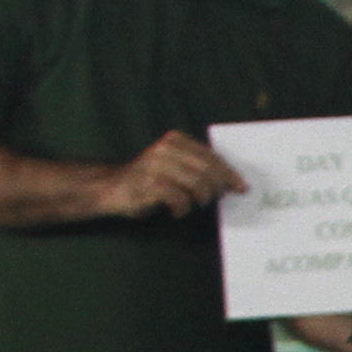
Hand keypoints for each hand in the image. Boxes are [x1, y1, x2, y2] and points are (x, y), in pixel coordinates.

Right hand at [94, 132, 234, 220]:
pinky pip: (179, 198)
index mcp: (175, 140)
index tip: (241, 187)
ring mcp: (156, 165)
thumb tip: (229, 180)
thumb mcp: (173, 165)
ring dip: (202, 198)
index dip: (229, 173)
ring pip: (197, 184)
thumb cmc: (148, 180)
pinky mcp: (149, 184)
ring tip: (195, 203)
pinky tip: (178, 211)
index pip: (211, 156)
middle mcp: (165, 149)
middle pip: (207, 169)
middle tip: (220, 198)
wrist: (111, 188)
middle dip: (219, 186)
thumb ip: (196, 166)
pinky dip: (183, 208)